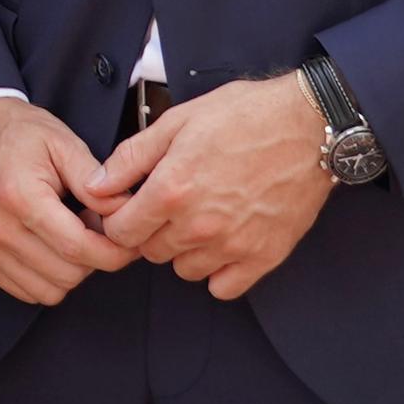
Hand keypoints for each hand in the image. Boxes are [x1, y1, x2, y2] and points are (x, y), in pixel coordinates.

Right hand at [0, 100, 128, 307]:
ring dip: (72, 271)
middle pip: (67, 274)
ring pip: (49, 291)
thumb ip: (95, 180)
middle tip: (97, 228)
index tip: (129, 241)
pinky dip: (48, 278)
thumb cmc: (18, 134)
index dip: (115, 252)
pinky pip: (28, 291)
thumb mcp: (63, 143)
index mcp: (19, 196)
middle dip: (95, 258)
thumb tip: (125, 212)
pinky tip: (51, 246)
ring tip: (72, 235)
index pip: (78, 247)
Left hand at [103, 73, 335, 298]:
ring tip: (203, 217)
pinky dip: (219, 271)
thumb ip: (130, 158)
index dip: (121, 218)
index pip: (121, 232)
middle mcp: (199, 225)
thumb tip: (95, 186)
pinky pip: (223, 287)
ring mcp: (233, 245)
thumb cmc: (245, 116)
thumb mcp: (178, 121)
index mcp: (172, 190)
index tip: (133, 207)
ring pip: (184, 270)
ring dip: (185, 250)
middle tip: (173, 205)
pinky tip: (224, 242)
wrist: (309, 126)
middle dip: (153, 231)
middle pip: (151, 252)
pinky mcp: (263, 257)